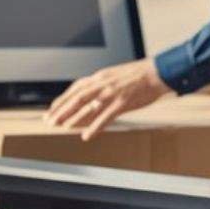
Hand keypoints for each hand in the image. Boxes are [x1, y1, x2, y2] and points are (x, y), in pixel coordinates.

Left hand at [45, 59, 171, 140]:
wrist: (158, 72)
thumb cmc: (142, 75)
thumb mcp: (118, 75)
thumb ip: (105, 84)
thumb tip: (95, 94)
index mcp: (102, 76)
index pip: (76, 88)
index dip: (63, 98)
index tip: (54, 108)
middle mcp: (103, 83)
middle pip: (77, 97)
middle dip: (61, 109)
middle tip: (50, 120)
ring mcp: (112, 93)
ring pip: (87, 106)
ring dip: (73, 117)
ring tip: (63, 126)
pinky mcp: (123, 102)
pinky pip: (105, 116)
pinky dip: (95, 127)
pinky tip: (87, 135)